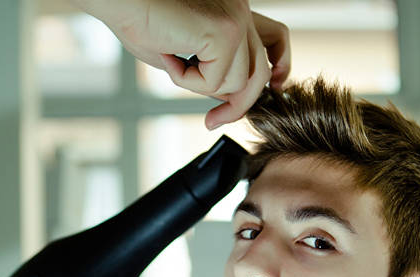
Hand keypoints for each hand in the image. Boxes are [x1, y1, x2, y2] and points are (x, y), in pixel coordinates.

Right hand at [72, 0, 290, 128]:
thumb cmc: (140, 20)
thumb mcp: (184, 53)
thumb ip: (212, 70)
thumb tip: (230, 99)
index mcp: (235, 12)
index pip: (276, 39)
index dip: (280, 66)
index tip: (273, 88)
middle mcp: (240, 12)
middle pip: (261, 71)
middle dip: (240, 103)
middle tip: (211, 122)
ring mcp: (236, 20)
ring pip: (237, 83)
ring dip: (198, 85)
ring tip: (173, 60)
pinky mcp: (225, 31)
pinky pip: (215, 82)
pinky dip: (186, 80)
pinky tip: (169, 53)